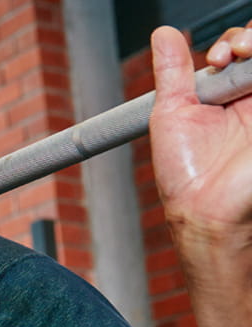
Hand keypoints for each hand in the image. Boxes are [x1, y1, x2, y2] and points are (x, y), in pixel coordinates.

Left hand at [150, 24, 251, 241]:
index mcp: (229, 94)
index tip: (215, 57)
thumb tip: (164, 34)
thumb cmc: (187, 172)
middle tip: (232, 52)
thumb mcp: (173, 112)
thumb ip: (173, 72)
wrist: (205, 210)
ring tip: (243, 52)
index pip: (241, 49)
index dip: (232, 41)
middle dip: (250, 38)